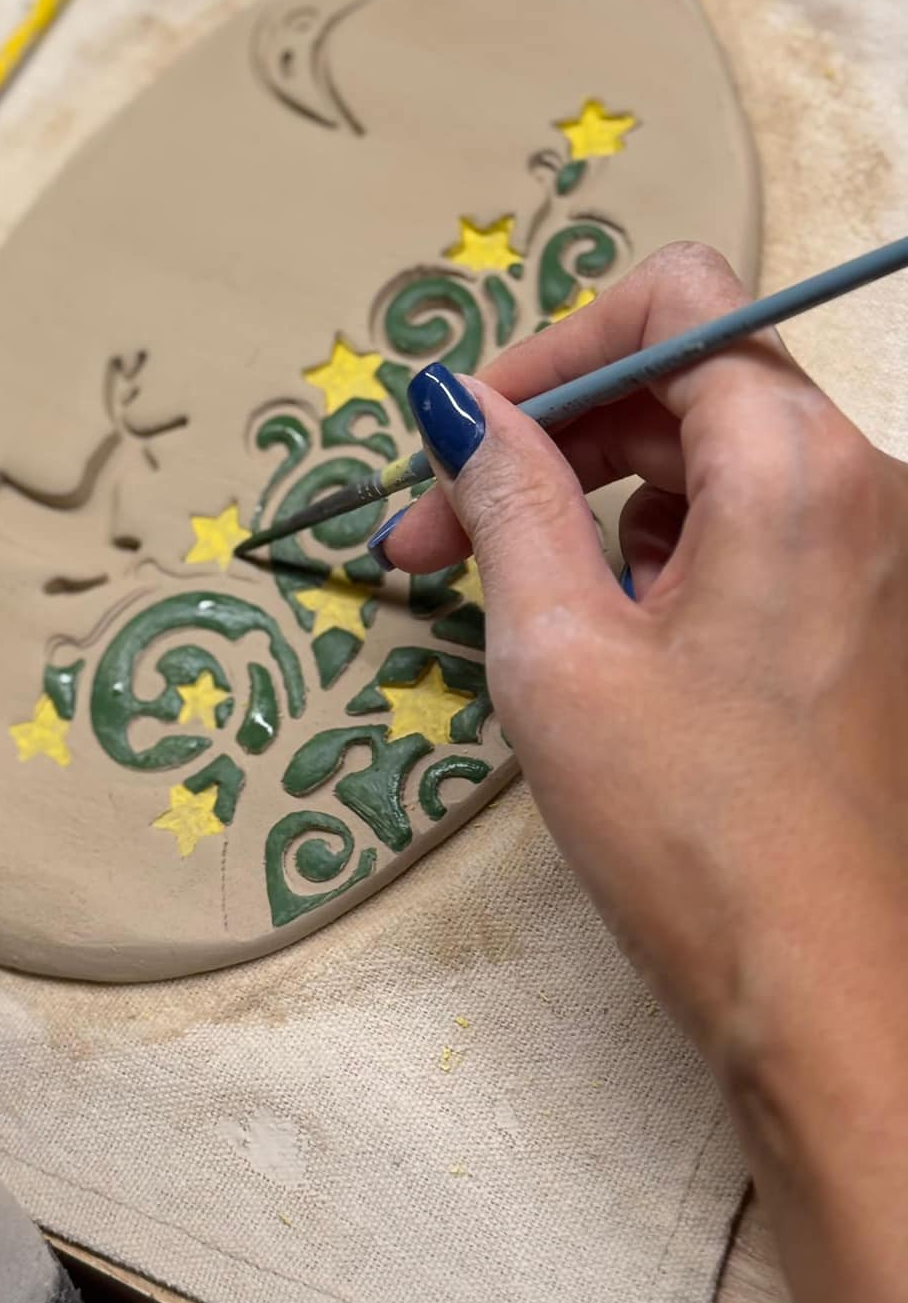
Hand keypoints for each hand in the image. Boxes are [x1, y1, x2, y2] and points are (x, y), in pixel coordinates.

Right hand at [375, 242, 907, 1302]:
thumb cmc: (694, 832)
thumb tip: (452, 401)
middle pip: (685, 378)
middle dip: (553, 437)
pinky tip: (608, 641)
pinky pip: (750, 526)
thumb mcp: (557, 647)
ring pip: (710, 457)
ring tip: (521, 604)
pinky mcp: (865, 614)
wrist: (831, 1000)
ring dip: (597, 500)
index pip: (670, 302)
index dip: (550, 350)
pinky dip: (659, 552)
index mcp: (795, 465)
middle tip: (438, 532)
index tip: (463, 436)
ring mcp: (874, 551)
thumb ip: (505, 494)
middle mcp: (860, 484)